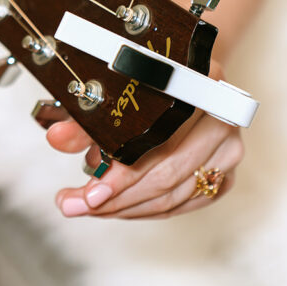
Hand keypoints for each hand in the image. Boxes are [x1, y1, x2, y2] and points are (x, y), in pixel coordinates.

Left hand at [47, 63, 243, 219]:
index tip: (90, 192)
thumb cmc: (143, 82)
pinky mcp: (225, 174)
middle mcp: (222, 113)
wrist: (180, 77)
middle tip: (76, 205)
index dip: (124, 171)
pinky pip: (184, 203)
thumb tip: (56, 137)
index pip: (161, 137)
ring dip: (127, 207)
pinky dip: (147, 208)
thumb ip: (85, 117)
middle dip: (117, 197)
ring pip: (175, 193)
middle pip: (168, 171)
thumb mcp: (110, 92)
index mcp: (198, 80)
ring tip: (87, 207)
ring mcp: (229, 147)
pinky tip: (117, 207)